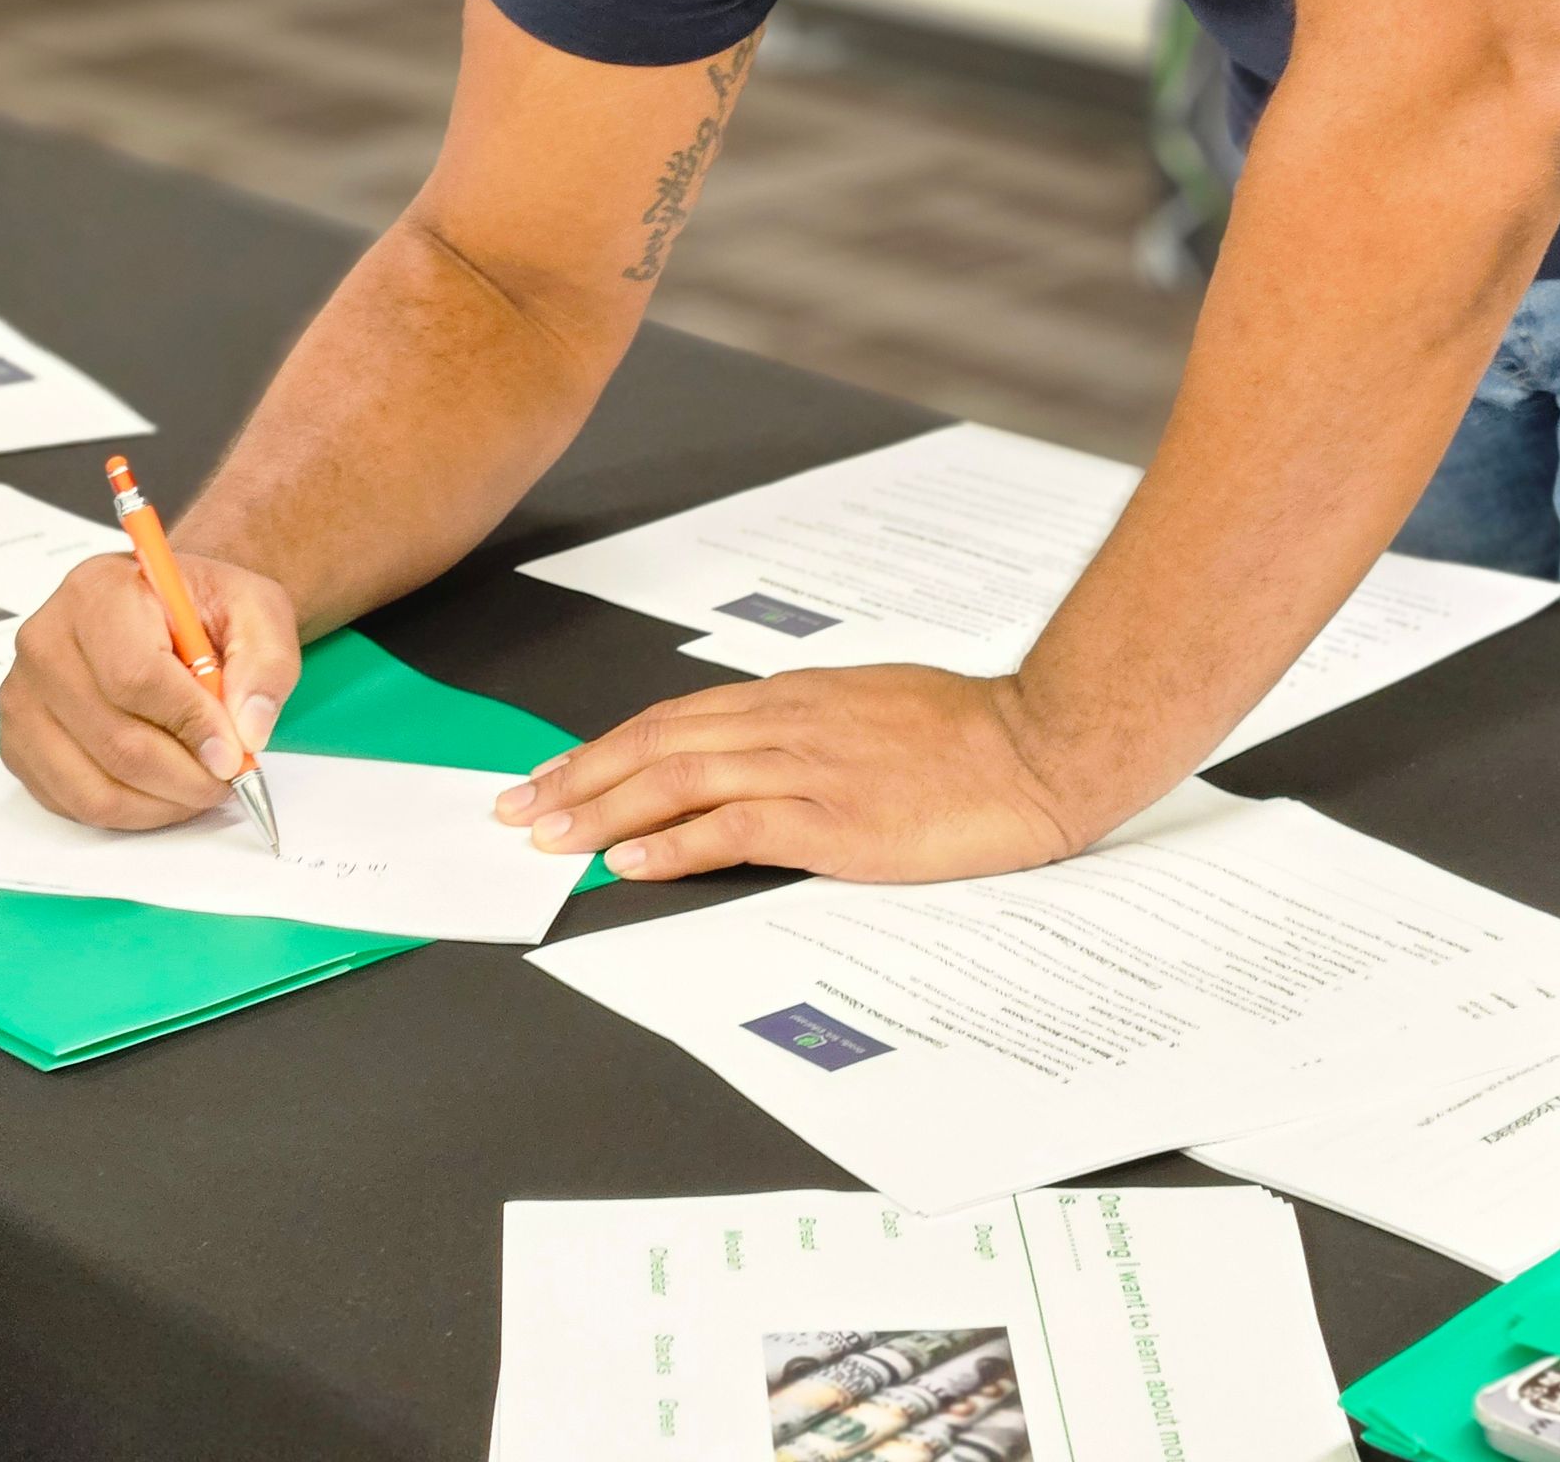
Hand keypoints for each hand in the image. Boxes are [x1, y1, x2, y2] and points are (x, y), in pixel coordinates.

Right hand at [0, 550, 300, 829]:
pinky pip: (77, 802)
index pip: (135, 676)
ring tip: (203, 784)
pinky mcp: (22, 743)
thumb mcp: (257, 609)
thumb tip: (248, 730)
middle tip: (230, 779)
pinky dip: (133, 812)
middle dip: (185, 775)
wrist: (163, 612)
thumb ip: (266, 663)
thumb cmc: (202, 609)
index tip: (235, 751)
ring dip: (163, 802)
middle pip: (115, 739)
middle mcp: (46, 643)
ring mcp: (24, 697)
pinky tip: (167, 789)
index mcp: (99, 592)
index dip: (191, 724)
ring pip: (95, 784)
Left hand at [493, 666, 1092, 883]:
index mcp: (800, 697)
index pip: (678, 718)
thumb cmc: (973, 731)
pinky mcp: (837, 819)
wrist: (1040, 743)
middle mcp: (791, 722)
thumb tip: (767, 745)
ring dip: (604, 810)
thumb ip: (817, 724)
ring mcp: (811, 768)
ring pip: (680, 779)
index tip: (559, 772)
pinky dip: (674, 844)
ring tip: (550, 838)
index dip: (609, 747)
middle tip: (519, 807)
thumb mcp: (879, 706)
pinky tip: (632, 862)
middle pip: (659, 742)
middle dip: (580, 777)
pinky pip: (735, 827)